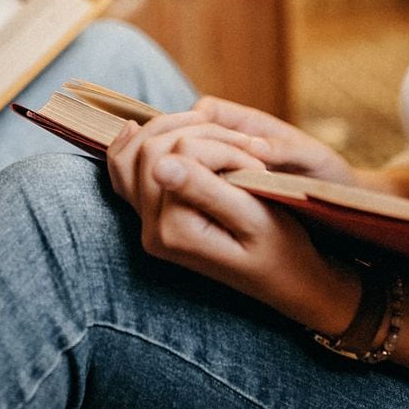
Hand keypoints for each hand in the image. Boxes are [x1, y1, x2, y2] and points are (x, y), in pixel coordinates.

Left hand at [106, 106, 360, 329]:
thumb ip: (205, 190)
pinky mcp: (152, 216)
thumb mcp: (253, 218)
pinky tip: (137, 129)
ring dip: (171, 131)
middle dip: (197, 132)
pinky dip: (132, 146)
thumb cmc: (281, 249)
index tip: (254, 160)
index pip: (180, 152)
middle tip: (239, 145)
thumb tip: (162, 165)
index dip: (220, 144)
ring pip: (131, 155)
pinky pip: (124, 174)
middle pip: (150, 149)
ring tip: (211, 135)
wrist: (284, 280)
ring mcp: (146, 224)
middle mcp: (150, 229)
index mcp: (174, 231)